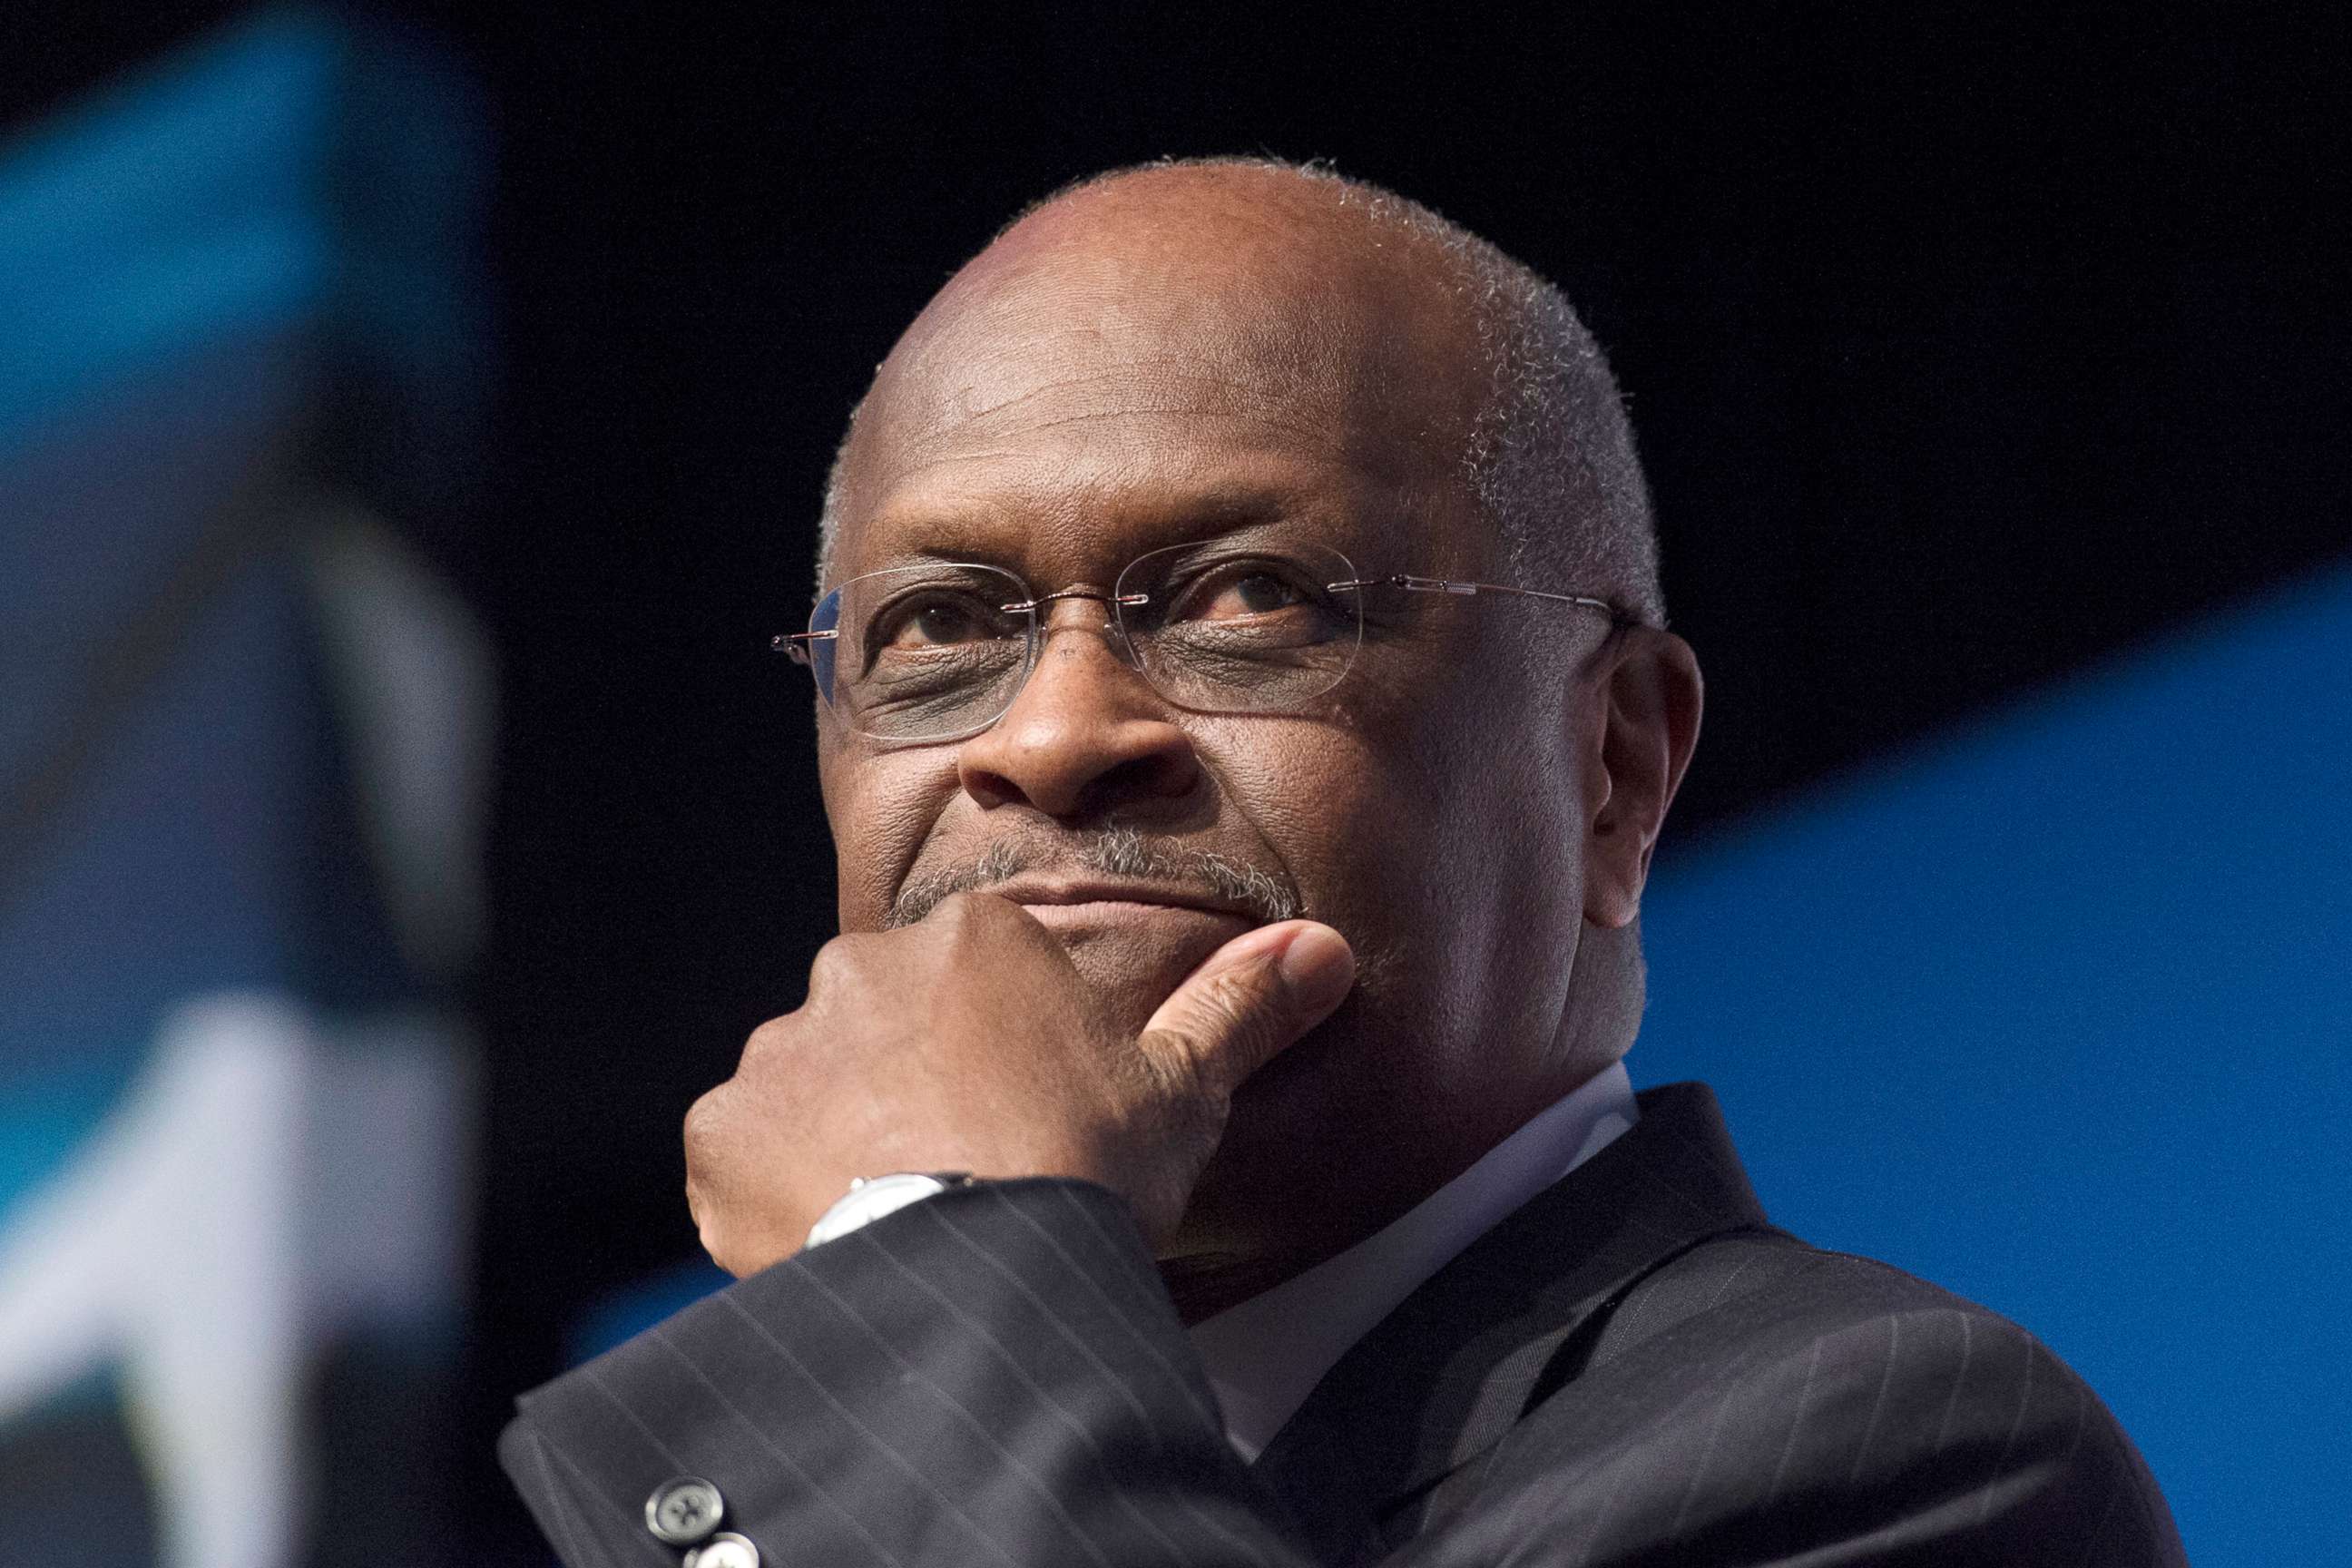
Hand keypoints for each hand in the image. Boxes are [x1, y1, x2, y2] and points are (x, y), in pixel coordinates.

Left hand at [684, 892, 1354, 1275]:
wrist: (971, 1280)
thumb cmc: (1085, 1172)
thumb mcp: (1182, 1095)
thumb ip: (1239, 1011)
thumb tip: (1324, 950)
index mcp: (972, 939)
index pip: (981, 973)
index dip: (1010, 1050)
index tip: (1033, 1117)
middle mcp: (860, 970)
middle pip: (888, 1018)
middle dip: (916, 1082)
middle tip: (969, 1170)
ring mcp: (782, 1049)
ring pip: (812, 1082)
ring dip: (843, 1134)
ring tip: (904, 1217)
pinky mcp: (721, 1131)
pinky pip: (743, 1153)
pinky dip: (776, 1193)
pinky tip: (839, 1242)